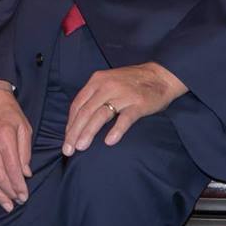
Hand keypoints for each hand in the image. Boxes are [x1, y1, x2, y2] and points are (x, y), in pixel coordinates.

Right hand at [0, 80, 31, 211]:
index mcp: (4, 139)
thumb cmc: (9, 111)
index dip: (19, 187)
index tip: (24, 196)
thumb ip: (25, 152)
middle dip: (9, 193)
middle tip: (17, 203)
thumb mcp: (24, 127)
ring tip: (6, 205)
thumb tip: (25, 174)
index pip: (12, 170)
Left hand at [63, 62, 187, 155]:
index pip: (78, 104)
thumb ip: (95, 96)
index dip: (70, 122)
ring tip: (81, 147)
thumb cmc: (130, 82)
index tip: (66, 139)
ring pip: (101, 115)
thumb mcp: (108, 82)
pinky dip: (116, 130)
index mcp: (96, 81)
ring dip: (89, 132)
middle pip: (86, 111)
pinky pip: (125, 118)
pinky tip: (109, 141)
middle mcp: (107, 86)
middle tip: (68, 149)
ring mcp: (123, 94)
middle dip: (74, 131)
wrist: (160, 75)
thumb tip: (79, 119)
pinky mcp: (138, 104)